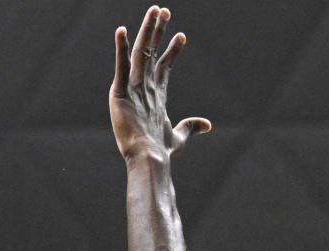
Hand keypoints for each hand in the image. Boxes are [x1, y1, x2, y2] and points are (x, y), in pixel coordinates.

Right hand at [111, 6, 210, 162]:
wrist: (148, 157)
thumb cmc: (160, 150)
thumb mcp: (179, 137)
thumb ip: (191, 126)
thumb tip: (208, 125)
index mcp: (155, 96)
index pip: (164, 67)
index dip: (172, 51)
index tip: (182, 35)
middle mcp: (143, 88)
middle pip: (151, 53)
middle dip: (158, 32)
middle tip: (164, 10)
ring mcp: (131, 89)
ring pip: (140, 53)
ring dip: (147, 31)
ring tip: (154, 11)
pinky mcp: (120, 94)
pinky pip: (121, 67)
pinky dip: (120, 49)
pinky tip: (121, 31)